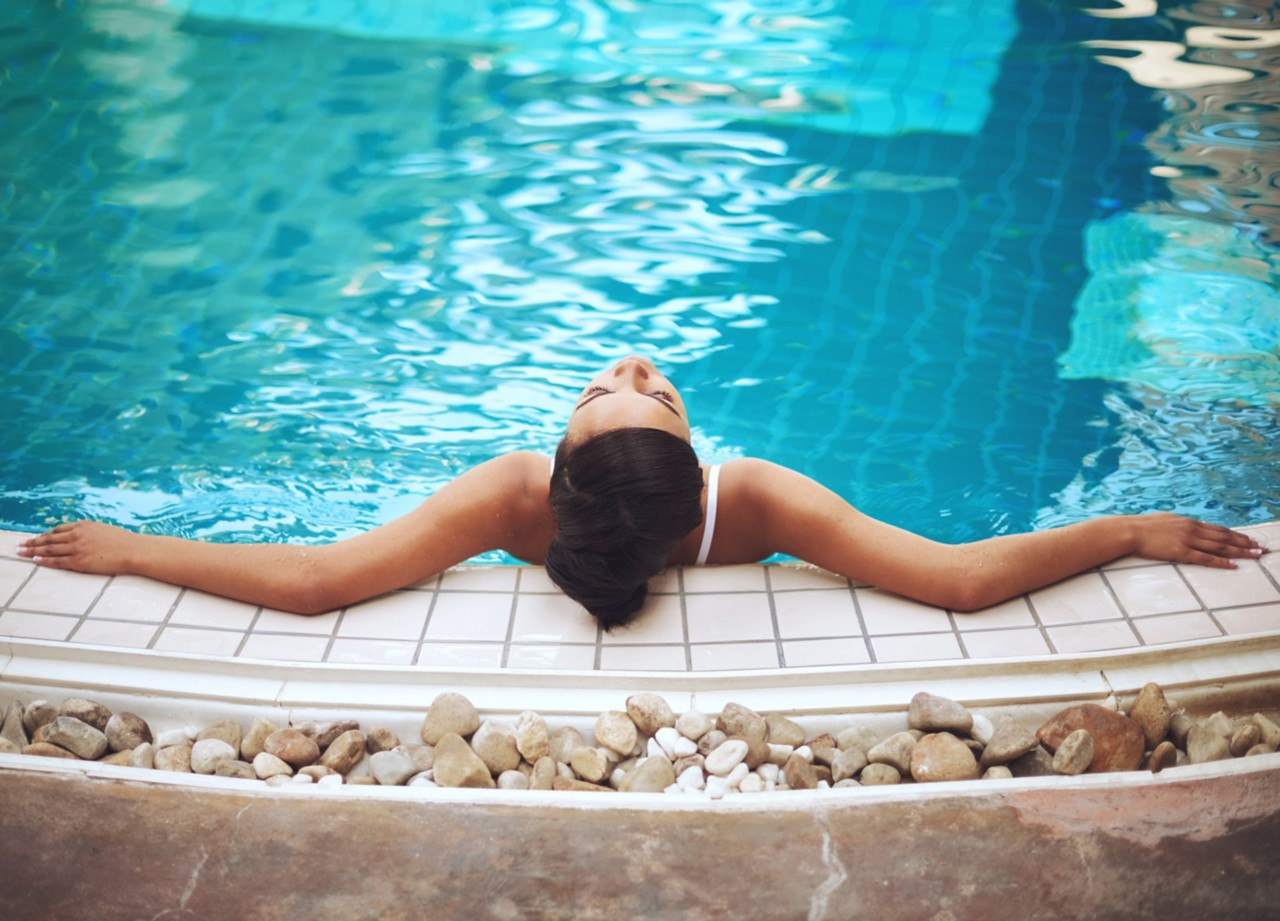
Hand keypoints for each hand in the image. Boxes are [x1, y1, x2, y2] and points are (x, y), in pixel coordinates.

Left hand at [17, 521, 139, 575]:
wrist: (133, 550)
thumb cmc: (124, 542)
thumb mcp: (104, 531)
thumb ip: (90, 533)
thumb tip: (83, 538)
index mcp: (84, 526)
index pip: (59, 530)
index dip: (45, 534)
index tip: (37, 537)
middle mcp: (77, 535)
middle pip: (49, 539)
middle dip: (33, 542)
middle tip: (20, 544)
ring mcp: (77, 548)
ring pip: (49, 549)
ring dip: (33, 550)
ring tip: (22, 552)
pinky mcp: (79, 561)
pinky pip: (57, 561)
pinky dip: (45, 561)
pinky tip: (36, 560)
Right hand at [1128, 513, 1265, 568]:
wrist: (1130, 531)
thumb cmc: (1144, 526)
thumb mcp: (1166, 520)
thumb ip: (1180, 524)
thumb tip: (1187, 526)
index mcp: (1190, 522)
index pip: (1220, 530)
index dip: (1237, 535)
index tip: (1250, 540)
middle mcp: (1193, 530)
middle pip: (1225, 538)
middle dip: (1246, 543)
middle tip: (1262, 548)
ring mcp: (1188, 541)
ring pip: (1220, 547)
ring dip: (1240, 552)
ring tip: (1255, 555)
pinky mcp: (1181, 552)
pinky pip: (1206, 558)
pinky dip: (1221, 562)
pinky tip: (1233, 565)